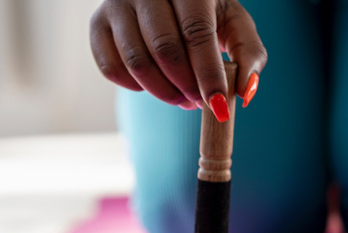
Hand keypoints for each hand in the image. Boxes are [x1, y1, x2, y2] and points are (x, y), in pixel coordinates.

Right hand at [90, 0, 266, 120]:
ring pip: (137, 63)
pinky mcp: (98, 24)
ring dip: (162, 92)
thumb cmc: (206, 14)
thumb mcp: (234, 25)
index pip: (196, 32)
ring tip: (180, 97)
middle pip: (165, 50)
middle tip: (198, 102)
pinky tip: (152, 84)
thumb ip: (249, 55)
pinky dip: (135, 87)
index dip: (208, 74)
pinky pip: (111, 69)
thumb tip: (244, 93)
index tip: (219, 107)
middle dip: (186, 87)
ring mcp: (117, 4)